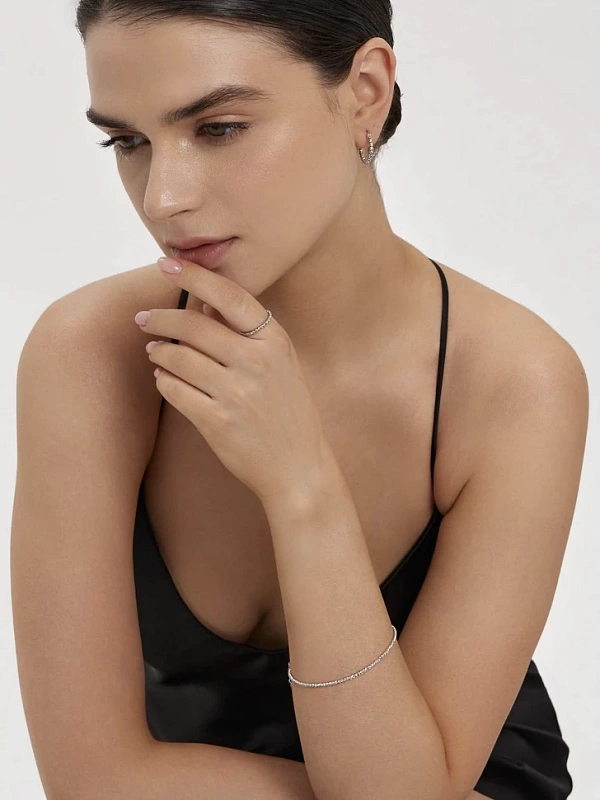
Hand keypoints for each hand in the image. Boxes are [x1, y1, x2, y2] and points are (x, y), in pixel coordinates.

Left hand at [135, 257, 333, 505]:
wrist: (298, 467)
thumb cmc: (287, 411)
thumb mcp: (281, 364)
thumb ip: (247, 333)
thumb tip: (202, 298)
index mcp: (274, 341)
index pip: (228, 296)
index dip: (193, 275)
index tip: (166, 263)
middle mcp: (256, 363)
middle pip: (193, 325)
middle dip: (160, 318)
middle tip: (143, 319)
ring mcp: (237, 393)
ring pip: (178, 357)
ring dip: (159, 351)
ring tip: (154, 351)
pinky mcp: (217, 422)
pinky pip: (174, 390)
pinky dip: (164, 381)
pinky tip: (165, 379)